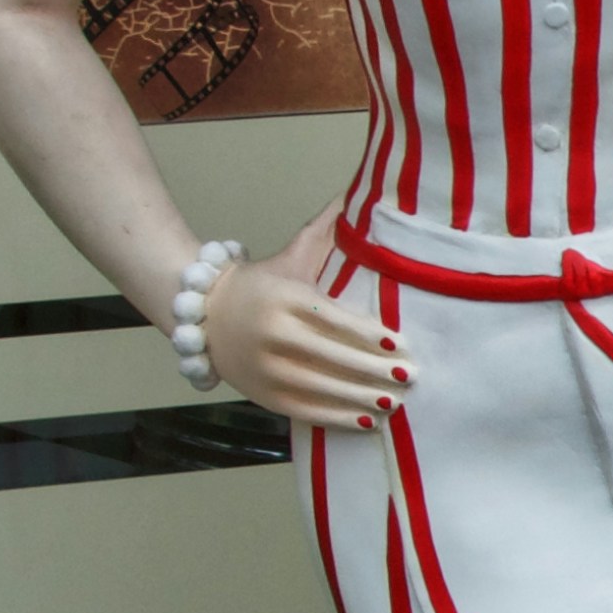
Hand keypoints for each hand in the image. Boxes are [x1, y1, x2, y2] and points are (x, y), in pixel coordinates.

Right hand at [203, 217, 398, 430]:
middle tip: (409, 377)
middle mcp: (272, 335)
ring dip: (361, 399)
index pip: (332, 319)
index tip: (398, 344)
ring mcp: (265, 369)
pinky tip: (367, 422)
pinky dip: (338, 419)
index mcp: (284, 298)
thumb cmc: (263, 282)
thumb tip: (360, 191)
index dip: (366, 335)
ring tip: (395, 402)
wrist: (203, 312)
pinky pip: (305, 412)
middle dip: (373, 371)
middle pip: (331, 358)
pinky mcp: (263, 395)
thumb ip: (327, 231)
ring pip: (320, 389)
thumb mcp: (292, 254)